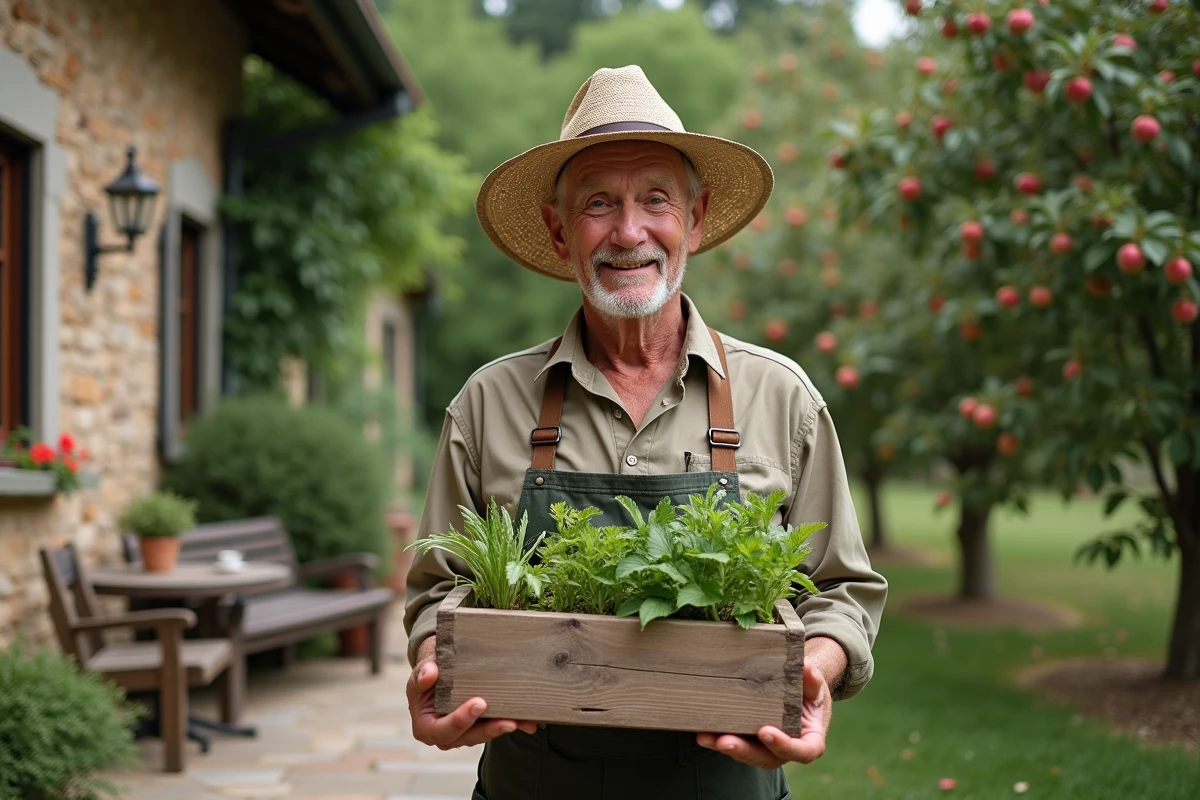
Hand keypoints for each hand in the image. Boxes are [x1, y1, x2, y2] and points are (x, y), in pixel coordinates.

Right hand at [407, 635, 537, 749]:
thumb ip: (423, 672)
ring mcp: (463, 732)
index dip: (460, 720)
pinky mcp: (479, 726)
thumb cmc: (430, 670)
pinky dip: (511, 723)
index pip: (442, 729)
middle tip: (508, 720)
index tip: (479, 703)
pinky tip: (527, 721)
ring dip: (504, 728)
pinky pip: (493, 726)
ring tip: (522, 722)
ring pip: (484, 734)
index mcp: (426, 726)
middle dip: (489, 729)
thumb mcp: (422, 668)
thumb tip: (429, 675)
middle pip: (468, 737)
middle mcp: (445, 734)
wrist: (440, 669)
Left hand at [696, 662, 831, 768]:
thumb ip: (812, 680)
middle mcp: (787, 751)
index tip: (766, 732)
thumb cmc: (808, 692)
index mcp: (809, 741)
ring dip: (726, 747)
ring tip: (706, 737)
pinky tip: (703, 732)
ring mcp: (767, 749)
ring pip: (748, 755)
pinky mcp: (751, 742)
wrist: (800, 694)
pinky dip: (718, 740)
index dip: (784, 745)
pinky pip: (736, 745)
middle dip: (744, 750)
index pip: (801, 751)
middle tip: (725, 741)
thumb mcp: (814, 686)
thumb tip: (805, 667)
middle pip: (767, 758)